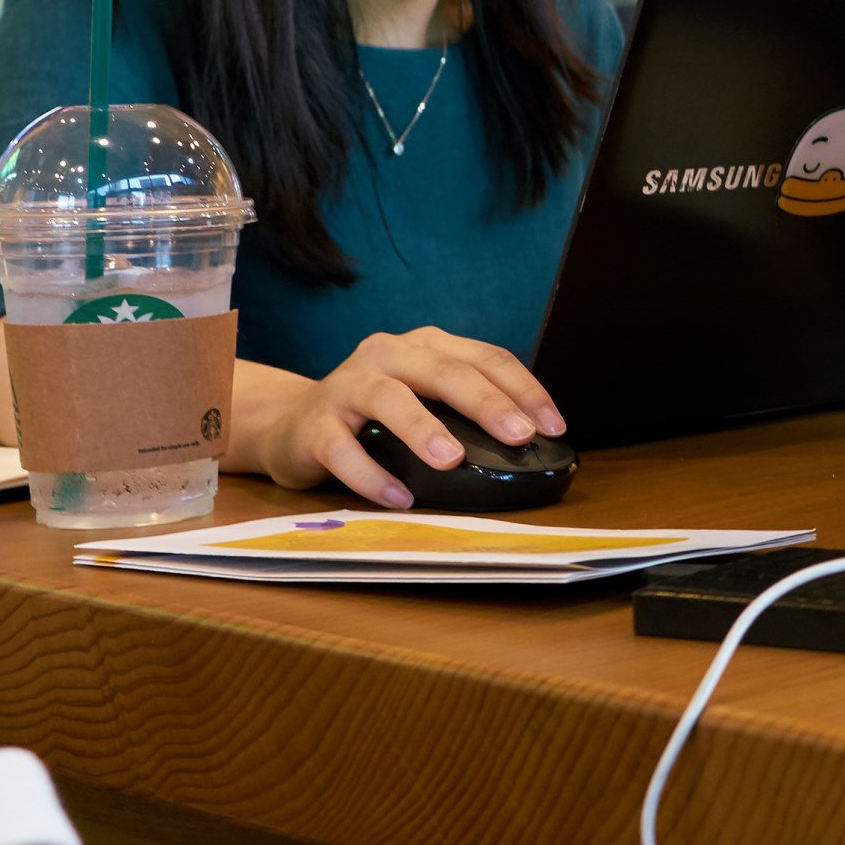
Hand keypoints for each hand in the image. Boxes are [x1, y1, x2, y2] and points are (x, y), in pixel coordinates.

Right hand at [242, 329, 564, 507]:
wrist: (291, 423)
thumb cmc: (374, 415)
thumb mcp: (425, 399)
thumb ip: (465, 411)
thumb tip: (529, 446)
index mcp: (426, 346)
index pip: (485, 358)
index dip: (523, 389)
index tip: (553, 426)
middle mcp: (388, 356)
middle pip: (443, 372)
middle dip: (486, 403)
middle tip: (518, 435)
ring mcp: (347, 386)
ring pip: (388, 399)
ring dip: (423, 429)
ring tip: (452, 460)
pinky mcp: (315, 424)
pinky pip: (342, 448)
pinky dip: (372, 475)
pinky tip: (399, 498)